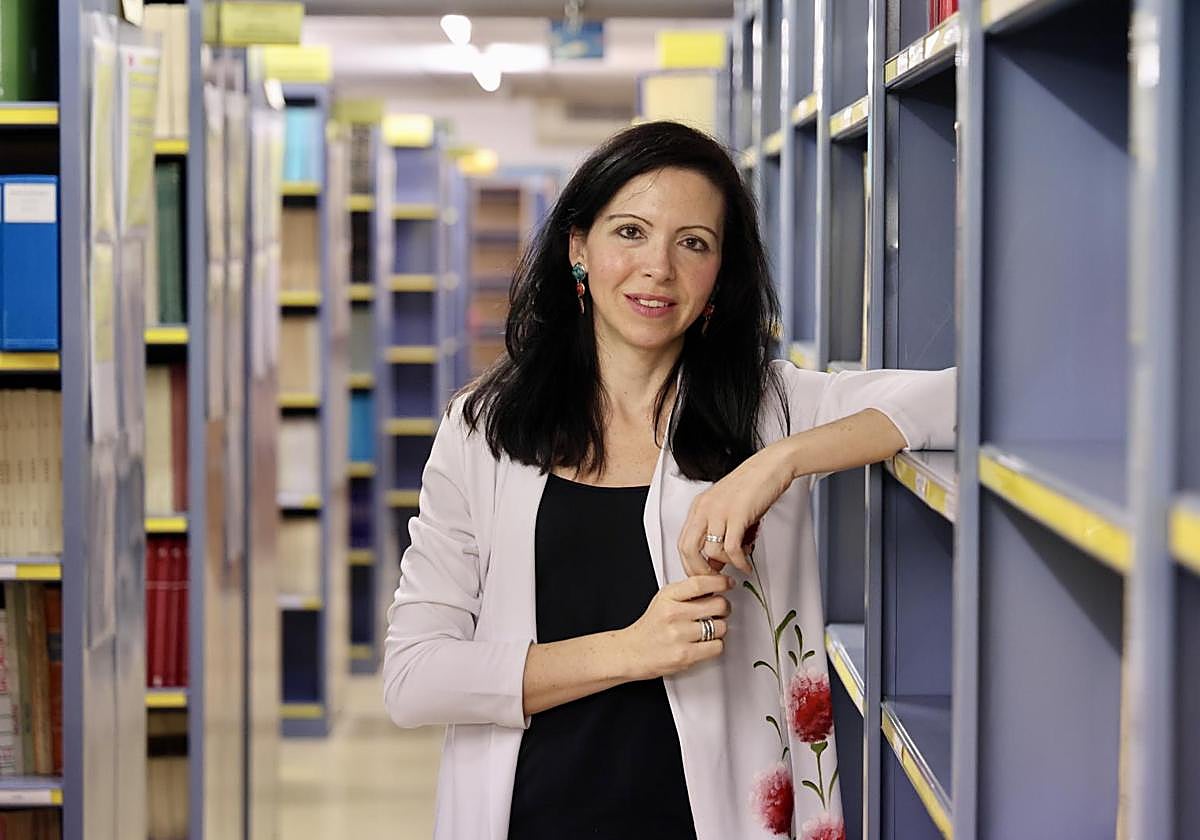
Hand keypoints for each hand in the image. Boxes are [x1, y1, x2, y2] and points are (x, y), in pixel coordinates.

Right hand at [618, 575, 732, 680]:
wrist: (632, 652)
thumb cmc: (651, 627)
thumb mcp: (663, 600)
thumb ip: (687, 592)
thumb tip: (715, 585)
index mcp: (668, 596)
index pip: (700, 583)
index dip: (720, 582)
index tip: (727, 583)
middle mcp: (673, 614)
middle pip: (718, 604)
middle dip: (724, 607)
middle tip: (720, 610)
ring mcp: (679, 635)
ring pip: (721, 626)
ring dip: (719, 629)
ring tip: (708, 629)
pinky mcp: (685, 655)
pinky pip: (717, 646)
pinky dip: (715, 645)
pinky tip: (705, 643)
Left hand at [677, 440, 795, 576]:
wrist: (771, 466)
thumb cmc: (752, 485)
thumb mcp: (727, 506)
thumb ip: (718, 530)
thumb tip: (715, 559)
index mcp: (700, 506)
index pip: (683, 541)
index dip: (690, 563)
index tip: (702, 573)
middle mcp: (705, 508)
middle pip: (688, 549)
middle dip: (699, 570)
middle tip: (713, 579)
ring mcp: (720, 511)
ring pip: (711, 552)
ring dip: (724, 565)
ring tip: (736, 565)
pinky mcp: (737, 515)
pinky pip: (732, 549)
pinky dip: (739, 563)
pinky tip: (745, 565)